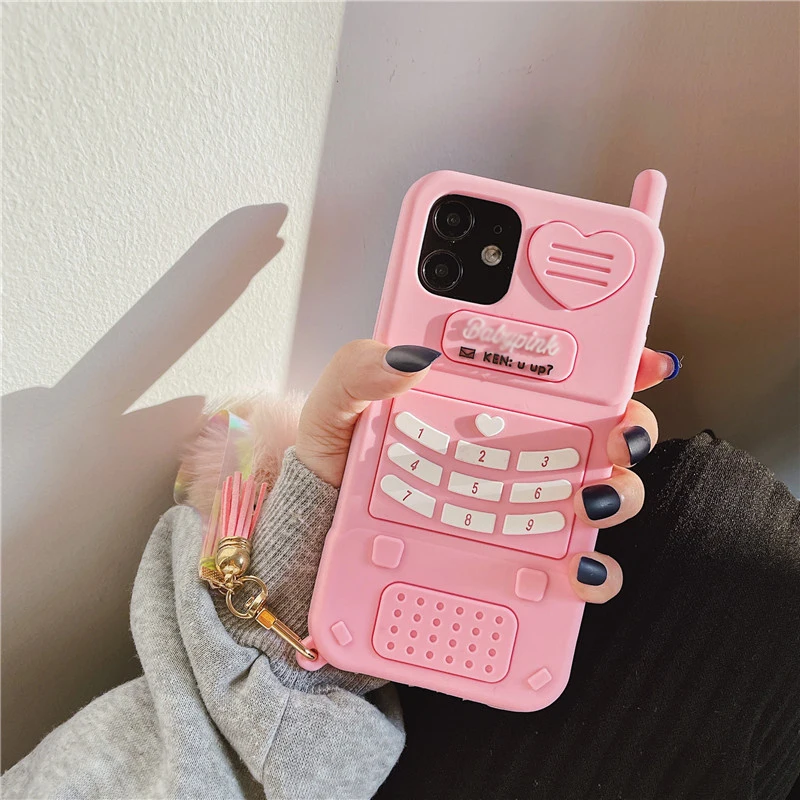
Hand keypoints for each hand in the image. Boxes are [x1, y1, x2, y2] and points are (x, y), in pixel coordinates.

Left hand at [295, 340, 679, 603]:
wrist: (321, 535)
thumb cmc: (338, 461)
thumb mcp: (339, 406)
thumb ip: (361, 370)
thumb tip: (411, 355)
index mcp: (488, 399)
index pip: (564, 370)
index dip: (614, 359)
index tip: (640, 359)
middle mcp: (519, 448)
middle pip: (604, 429)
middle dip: (633, 427)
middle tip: (619, 434)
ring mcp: (523, 505)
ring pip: (605, 492)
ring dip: (622, 494)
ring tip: (592, 501)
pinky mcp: (516, 559)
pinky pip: (574, 566)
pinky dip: (591, 573)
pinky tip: (574, 571)